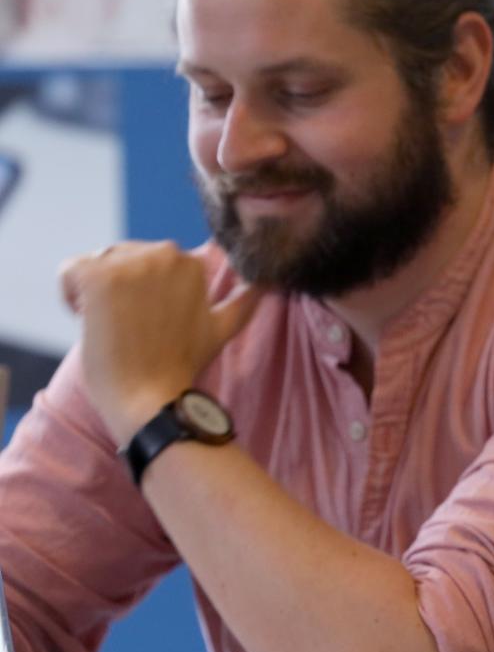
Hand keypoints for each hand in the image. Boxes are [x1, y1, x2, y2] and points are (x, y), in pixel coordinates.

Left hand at [58, 241, 259, 443]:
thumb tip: (268, 284)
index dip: (141, 292)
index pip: (148, 260)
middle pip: (121, 256)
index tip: (147, 322)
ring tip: (111, 326)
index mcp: (192, 262)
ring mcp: (132, 264)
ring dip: (94, 293)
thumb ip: (246, 300)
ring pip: (95, 262)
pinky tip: (87, 319)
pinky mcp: (99, 277)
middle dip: (118, 287)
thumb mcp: (222, 327)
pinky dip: (69, 295)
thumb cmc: (181, 367)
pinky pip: (69, 270)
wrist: (152, 397)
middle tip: (129, 328)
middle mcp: (165, 254)